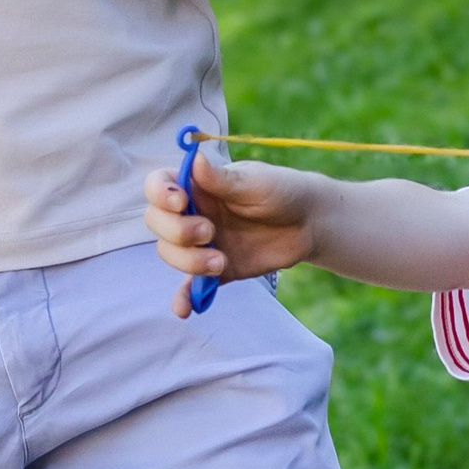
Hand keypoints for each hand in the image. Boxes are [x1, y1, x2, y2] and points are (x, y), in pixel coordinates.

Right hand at [144, 149, 317, 316]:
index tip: (180, 202)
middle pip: (158, 224)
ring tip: (220, 262)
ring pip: (172, 254)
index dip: (160, 195)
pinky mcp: (215, 270)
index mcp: (197, 186)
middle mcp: (193, 213)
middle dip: (177, 232)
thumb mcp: (255, 182)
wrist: (309, 223)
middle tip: (209, 232)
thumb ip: (222, 178)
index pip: (159, 186)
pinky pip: (191, 286)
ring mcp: (201, 243)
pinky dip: (184, 298)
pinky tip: (183, 310)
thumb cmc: (282, 190)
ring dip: (188, 262)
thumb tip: (194, 158)